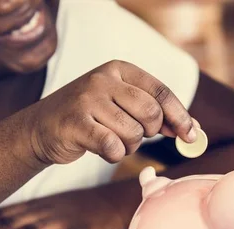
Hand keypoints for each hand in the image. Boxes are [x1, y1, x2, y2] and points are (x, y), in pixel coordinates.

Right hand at [22, 60, 196, 165]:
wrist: (42, 128)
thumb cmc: (91, 119)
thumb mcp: (122, 106)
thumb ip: (155, 114)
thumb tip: (192, 129)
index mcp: (119, 69)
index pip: (160, 92)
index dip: (179, 115)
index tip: (190, 135)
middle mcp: (103, 79)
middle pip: (150, 112)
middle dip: (149, 132)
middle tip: (134, 136)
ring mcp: (87, 99)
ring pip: (133, 133)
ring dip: (128, 146)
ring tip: (112, 140)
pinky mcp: (75, 123)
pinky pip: (113, 147)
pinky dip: (113, 155)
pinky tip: (101, 149)